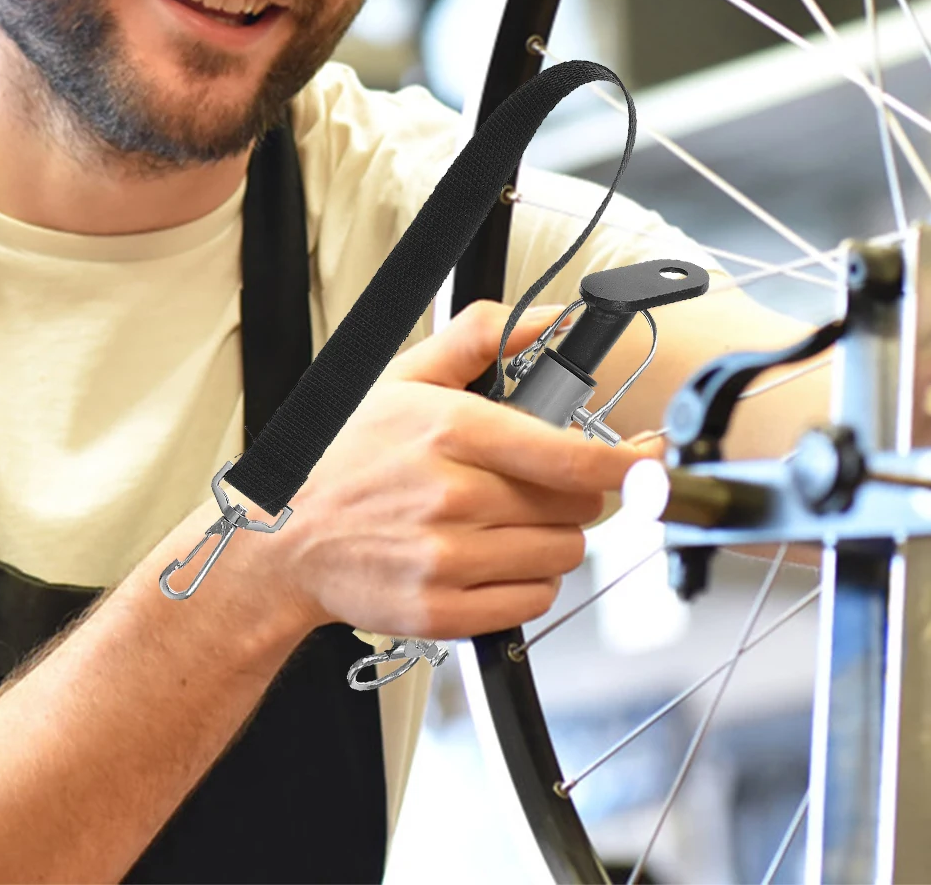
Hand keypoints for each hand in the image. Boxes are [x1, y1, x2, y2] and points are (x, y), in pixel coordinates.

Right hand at [250, 302, 652, 641]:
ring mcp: (445, 560)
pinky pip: (532, 603)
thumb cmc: (348, 455)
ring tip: (505, 522)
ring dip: (552, 539)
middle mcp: (452, 497)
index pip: (570, 458)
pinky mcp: (440, 614)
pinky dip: (527, 583)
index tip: (649, 460)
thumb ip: (485, 335)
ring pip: (561, 555)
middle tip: (538, 486)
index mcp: (452, 431)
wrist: (282, 541)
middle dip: (575, 496)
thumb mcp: (407, 375)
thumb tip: (555, 317)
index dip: (625, 463)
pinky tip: (490, 559)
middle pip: (575, 508)